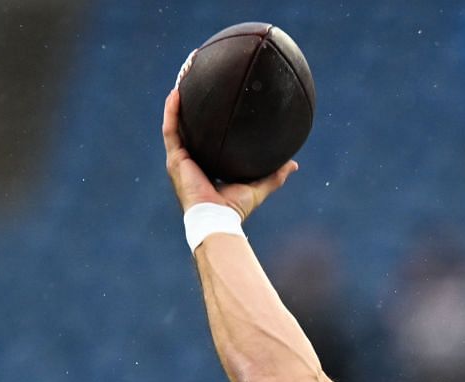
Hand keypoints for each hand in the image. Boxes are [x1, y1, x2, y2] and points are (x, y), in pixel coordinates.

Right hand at [162, 86, 296, 219]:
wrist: (218, 218)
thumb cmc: (235, 208)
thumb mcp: (258, 187)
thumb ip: (274, 176)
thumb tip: (293, 164)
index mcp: (205, 166)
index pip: (205, 140)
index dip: (206, 123)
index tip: (214, 104)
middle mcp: (190, 161)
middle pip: (188, 128)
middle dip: (190, 106)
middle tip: (196, 84)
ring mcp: (180, 159)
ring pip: (175, 124)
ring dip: (177, 103)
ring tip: (183, 79)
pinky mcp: (175, 159)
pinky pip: (170, 129)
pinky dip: (172, 111)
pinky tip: (176, 93)